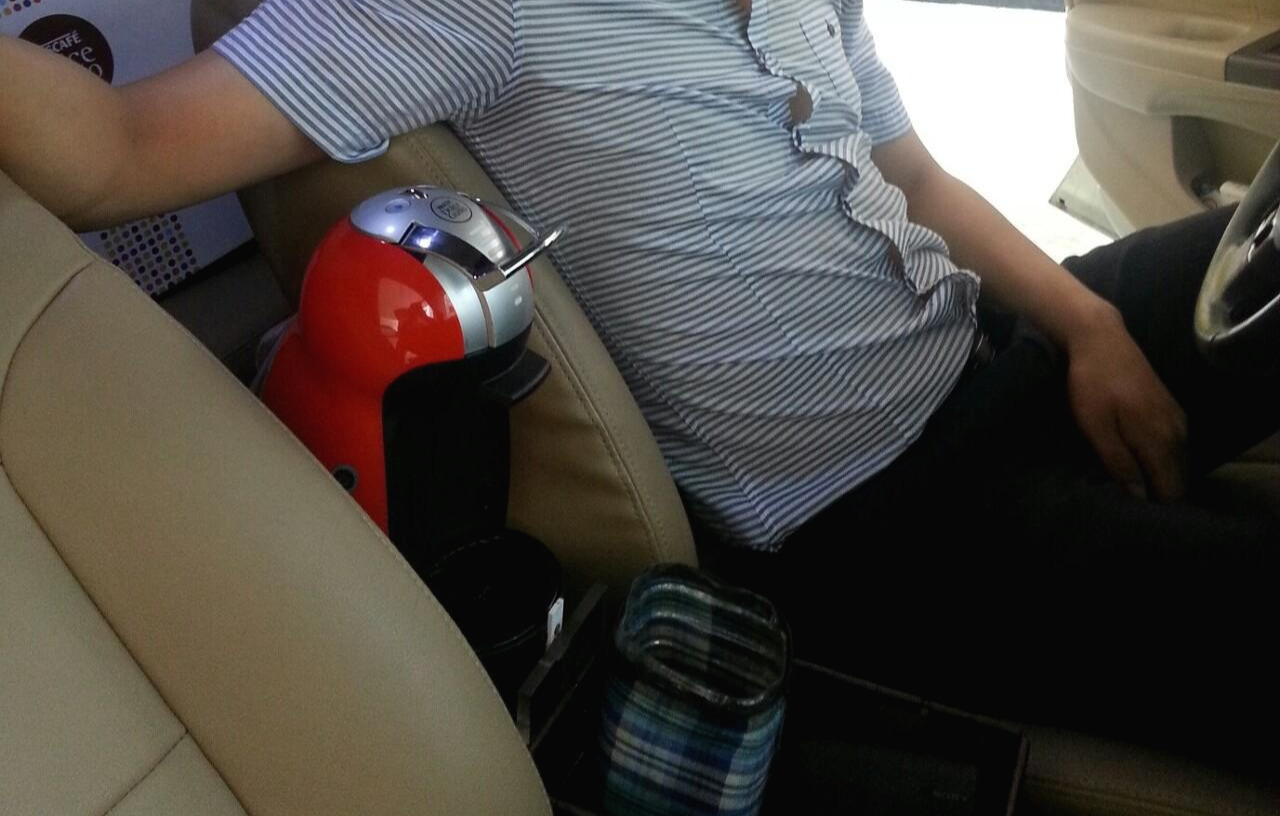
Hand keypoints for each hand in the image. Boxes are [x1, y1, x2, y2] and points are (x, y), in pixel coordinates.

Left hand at [1064, 305, 1187, 500]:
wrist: (1101, 339)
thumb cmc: (1092, 384)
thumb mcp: (1097, 427)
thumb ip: (1119, 463)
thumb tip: (1138, 496)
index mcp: (1160, 440)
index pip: (1171, 489)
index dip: (1155, 507)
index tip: (1131, 514)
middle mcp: (1178, 433)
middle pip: (1178, 479)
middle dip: (1158, 495)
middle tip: (1126, 503)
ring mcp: (1178, 419)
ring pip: (1176, 463)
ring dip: (1159, 477)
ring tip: (1130, 486)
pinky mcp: (1171, 410)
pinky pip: (1173, 448)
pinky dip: (1160, 460)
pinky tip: (1138, 463)